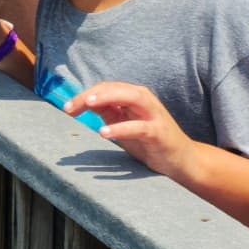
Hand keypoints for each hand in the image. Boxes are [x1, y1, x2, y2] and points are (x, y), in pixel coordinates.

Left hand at [62, 82, 188, 177]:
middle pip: (116, 88)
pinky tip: (104, 132)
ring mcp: (153, 115)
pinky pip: (138, 127)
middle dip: (92, 94)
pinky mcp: (159, 132)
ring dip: (108, 98)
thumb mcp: (124, 125)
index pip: (106, 89)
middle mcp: (144, 100)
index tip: (67, 108)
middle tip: (71, 105)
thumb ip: (108, 113)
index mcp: (134, 97)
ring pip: (130, 98)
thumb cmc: (150, 142)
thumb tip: (84, 103)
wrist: (181, 160)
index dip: (85, 95)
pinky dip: (121, 128)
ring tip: (88, 104)